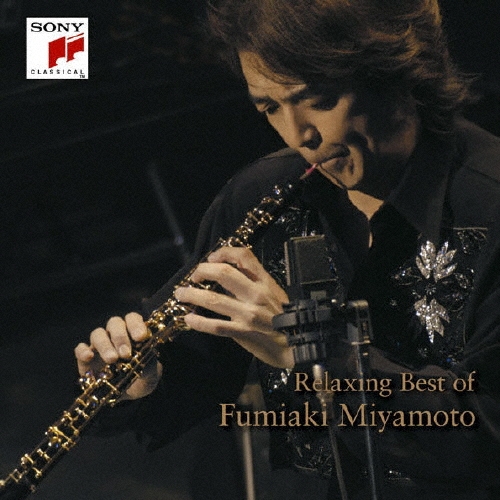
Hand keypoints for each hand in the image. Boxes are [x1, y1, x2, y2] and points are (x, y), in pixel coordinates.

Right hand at [74, 312, 161, 399]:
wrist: (130, 392)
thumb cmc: (142, 374)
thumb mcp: (150, 370)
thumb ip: (149, 361)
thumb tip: (146, 353)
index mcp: (132, 331)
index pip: (132, 318)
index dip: (136, 325)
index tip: (141, 337)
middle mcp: (115, 334)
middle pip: (114, 323)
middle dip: (120, 337)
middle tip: (126, 354)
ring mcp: (99, 344)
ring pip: (98, 334)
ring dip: (105, 345)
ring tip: (112, 360)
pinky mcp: (86, 358)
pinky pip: (80, 349)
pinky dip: (83, 350)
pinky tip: (89, 357)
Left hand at [174, 246, 293, 367]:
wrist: (296, 345)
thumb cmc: (284, 318)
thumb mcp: (274, 293)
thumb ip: (254, 283)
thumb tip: (228, 275)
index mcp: (264, 282)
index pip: (243, 256)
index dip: (223, 253)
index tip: (211, 258)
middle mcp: (256, 294)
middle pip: (223, 273)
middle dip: (202, 272)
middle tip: (193, 277)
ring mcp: (248, 314)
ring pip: (213, 299)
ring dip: (192, 295)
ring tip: (181, 295)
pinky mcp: (243, 332)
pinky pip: (215, 326)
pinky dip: (198, 322)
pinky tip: (189, 319)